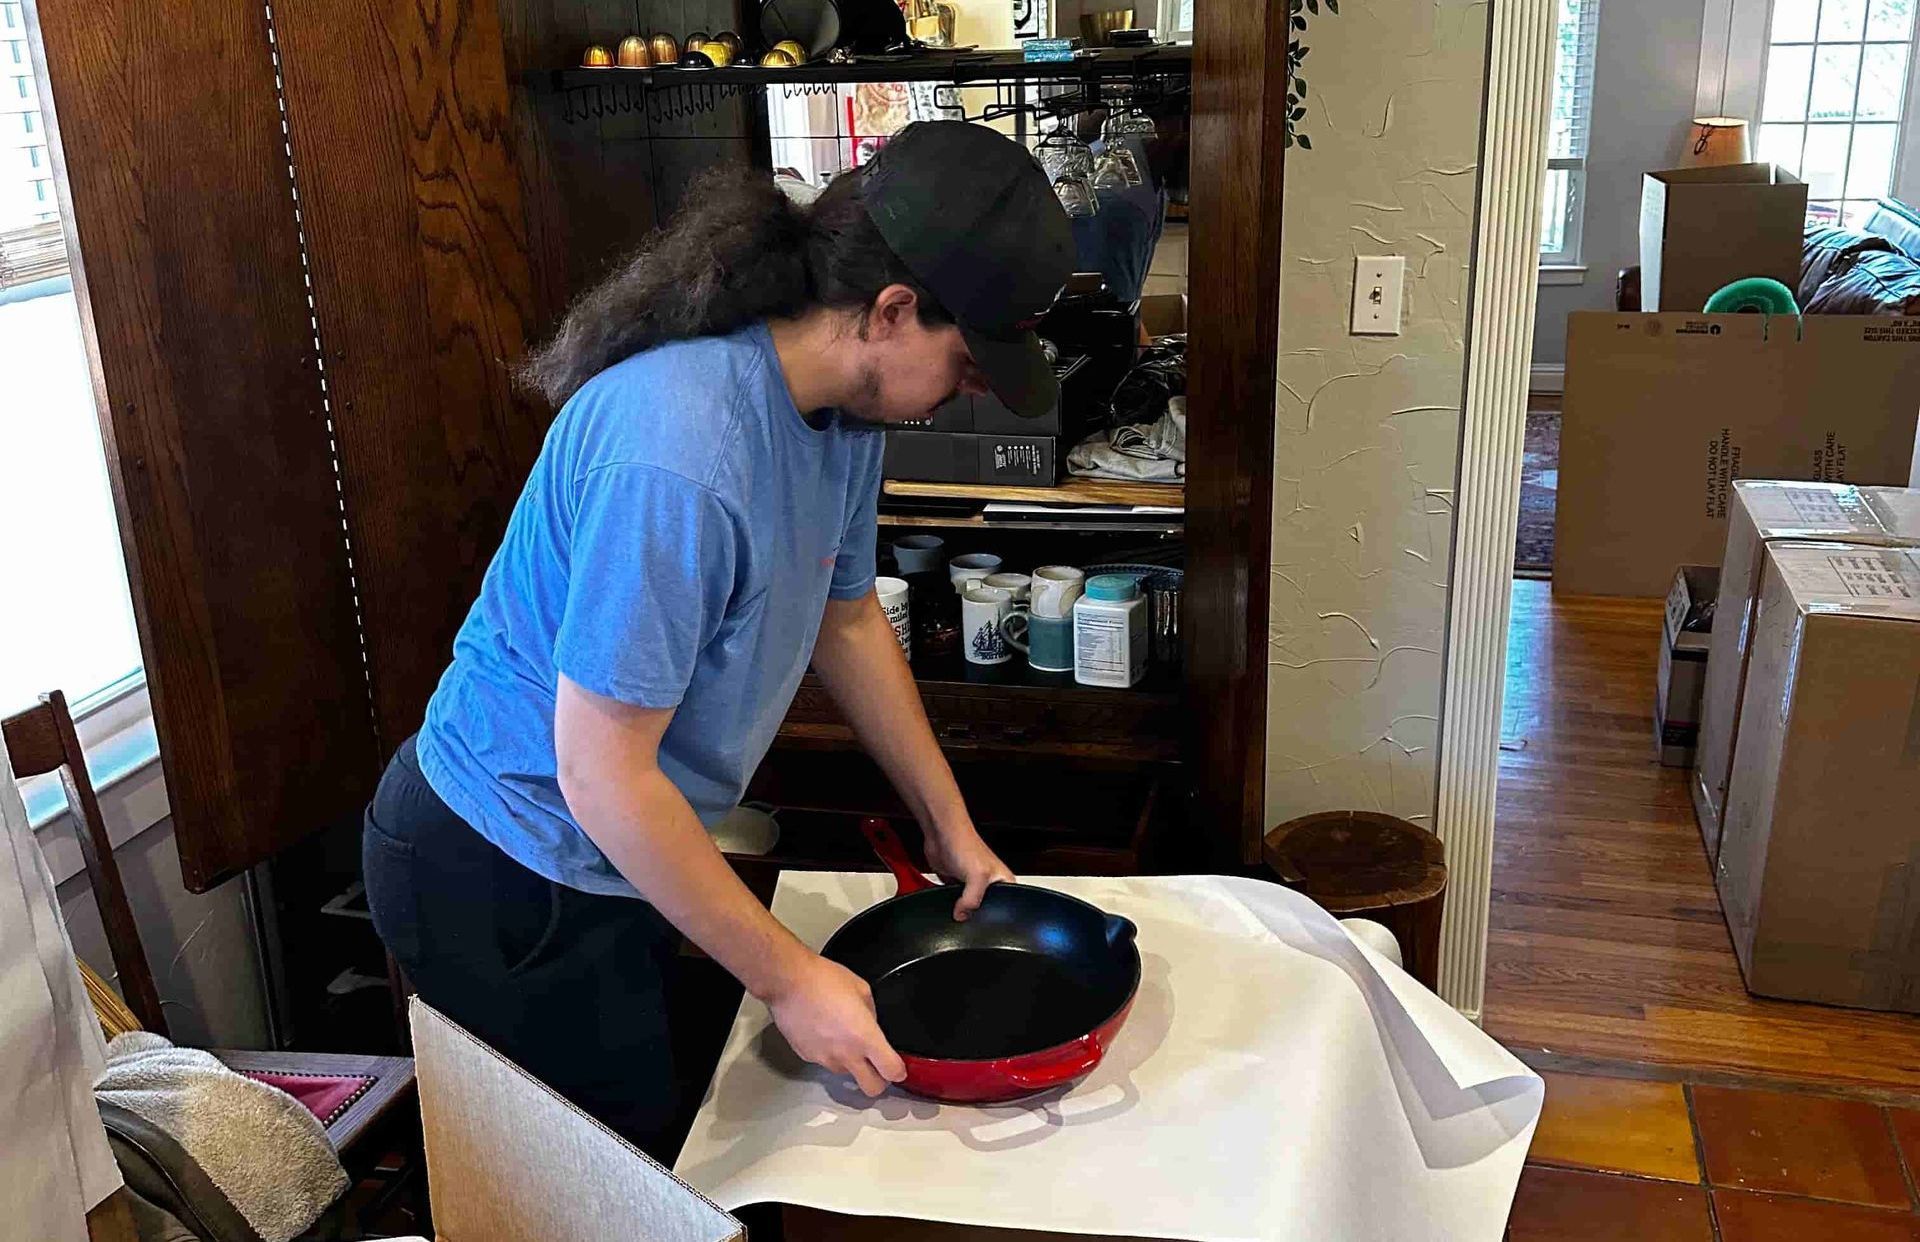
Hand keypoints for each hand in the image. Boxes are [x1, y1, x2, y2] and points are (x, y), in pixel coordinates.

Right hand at [766, 954, 907, 1096]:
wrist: (787, 982)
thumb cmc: (822, 980)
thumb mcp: (861, 989)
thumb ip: (871, 1013)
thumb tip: (870, 1023)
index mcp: (865, 1037)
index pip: (891, 1071)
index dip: (899, 1071)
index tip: (899, 1066)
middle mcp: (846, 1054)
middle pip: (872, 1089)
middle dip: (879, 1081)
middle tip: (878, 1067)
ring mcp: (825, 1059)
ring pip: (846, 1074)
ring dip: (851, 1063)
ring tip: (843, 1037)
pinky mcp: (807, 1057)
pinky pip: (825, 1062)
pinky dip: (829, 1053)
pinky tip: (824, 1032)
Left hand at [923, 821, 1015, 920]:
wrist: (942, 833)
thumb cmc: (965, 844)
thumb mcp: (978, 876)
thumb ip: (972, 901)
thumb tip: (962, 916)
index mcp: (1005, 882)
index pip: (1006, 908)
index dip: (995, 917)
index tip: (982, 918)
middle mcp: (991, 885)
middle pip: (985, 910)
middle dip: (975, 914)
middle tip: (966, 911)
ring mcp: (972, 885)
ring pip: (968, 907)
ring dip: (960, 908)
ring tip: (956, 903)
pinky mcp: (956, 885)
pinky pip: (954, 902)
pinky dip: (950, 903)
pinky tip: (947, 900)